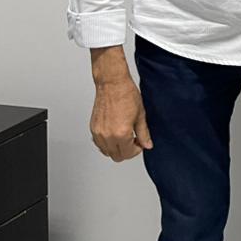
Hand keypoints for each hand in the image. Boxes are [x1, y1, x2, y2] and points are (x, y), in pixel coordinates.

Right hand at [88, 46, 151, 161]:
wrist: (112, 83)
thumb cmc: (126, 94)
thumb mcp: (140, 115)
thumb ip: (143, 133)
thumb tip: (147, 144)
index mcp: (121, 133)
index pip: (128, 153)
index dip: (136, 150)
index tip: (140, 144)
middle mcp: (107, 135)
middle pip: (116, 156)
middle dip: (127, 151)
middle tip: (134, 141)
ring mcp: (98, 133)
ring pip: (106, 152)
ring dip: (116, 148)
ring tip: (125, 137)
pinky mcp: (93, 128)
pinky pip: (99, 144)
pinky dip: (107, 143)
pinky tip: (115, 134)